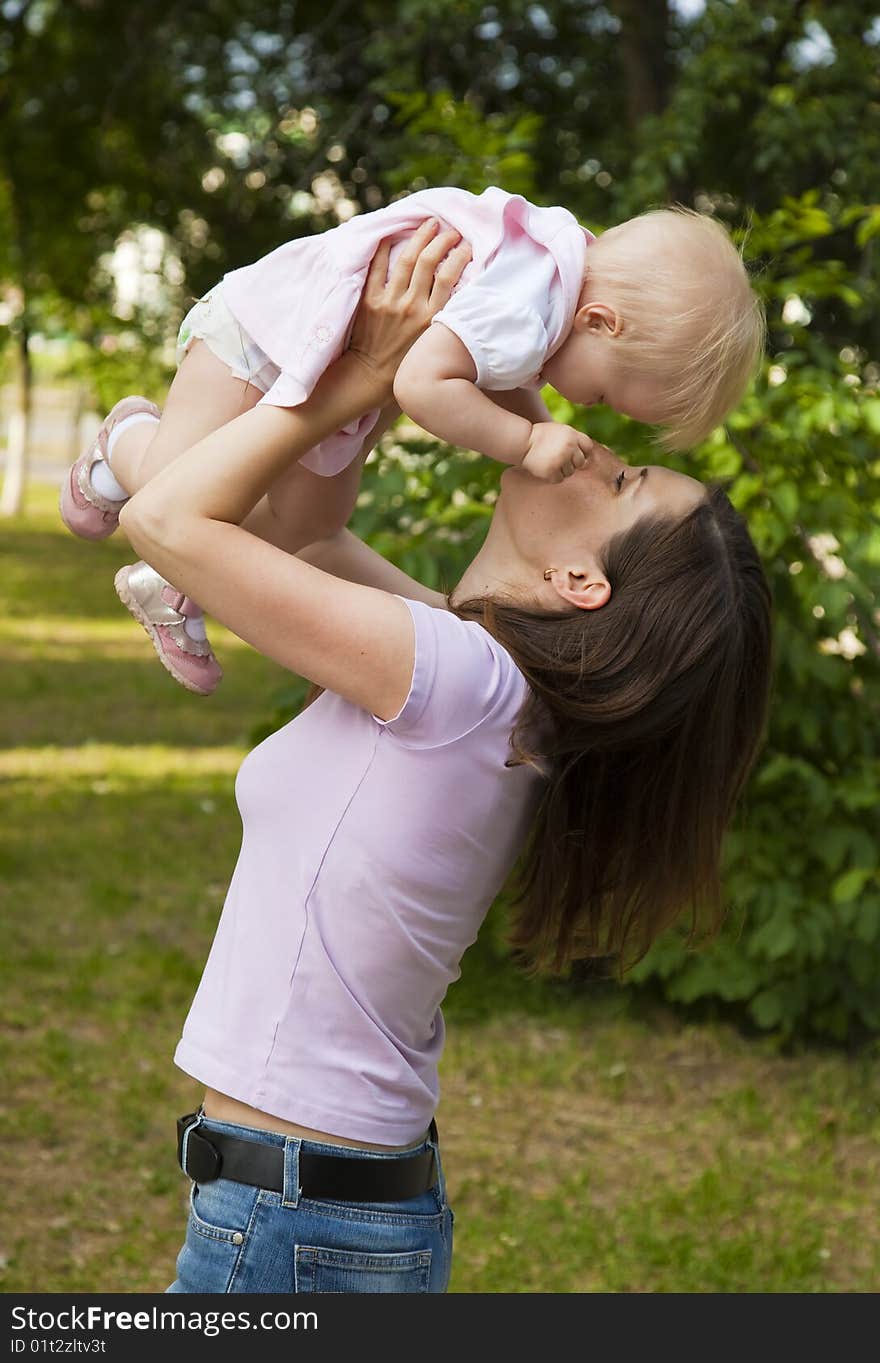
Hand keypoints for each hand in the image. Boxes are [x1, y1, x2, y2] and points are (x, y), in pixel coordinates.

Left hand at [347, 218, 471, 399]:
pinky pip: (377, 267)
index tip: (466, 245)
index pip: (449, 277)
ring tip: (429, 224)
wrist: (370, 377)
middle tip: (450, 230)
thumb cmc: (405, 364)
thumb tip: (458, 293)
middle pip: (429, 261)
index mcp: (431, 319)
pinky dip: (384, 248)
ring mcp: (389, 302)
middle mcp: (412, 307)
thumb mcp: (433, 343)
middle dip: (442, 240)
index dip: (459, 255)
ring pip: (407, 259)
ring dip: (420, 237)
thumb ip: (444, 319)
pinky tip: (391, 234)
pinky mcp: (370, 301)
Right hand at [520, 422, 593, 481]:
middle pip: (580, 462)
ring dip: (561, 470)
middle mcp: (569, 447)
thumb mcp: (560, 430)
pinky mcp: (551, 471)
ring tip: (549, 462)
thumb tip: (587, 457)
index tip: (572, 454)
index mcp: (572, 434)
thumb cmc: (541, 436)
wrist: (522, 442)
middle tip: (558, 459)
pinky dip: (553, 477)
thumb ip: (574, 439)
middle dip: (571, 463)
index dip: (581, 452)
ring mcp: (560, 459)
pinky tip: (545, 469)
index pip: (588, 448)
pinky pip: (559, 479)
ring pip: (570, 472)